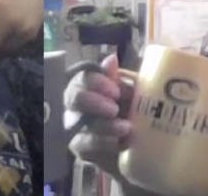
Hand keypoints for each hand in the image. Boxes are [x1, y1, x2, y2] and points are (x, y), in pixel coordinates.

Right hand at [64, 54, 130, 176]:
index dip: (96, 82)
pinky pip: (86, 146)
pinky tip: (118, 143)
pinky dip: (102, 144)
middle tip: (114, 108)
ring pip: (80, 123)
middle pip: (74, 98)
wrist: (132, 145)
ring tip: (126, 128)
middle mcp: (76, 105)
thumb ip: (117, 80)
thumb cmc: (127, 111)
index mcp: (86, 87)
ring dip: (104, 126)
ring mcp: (75, 128)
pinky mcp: (80, 148)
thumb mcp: (127, 95)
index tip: (115, 91)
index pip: (82, 78)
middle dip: (94, 102)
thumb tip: (111, 59)